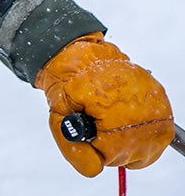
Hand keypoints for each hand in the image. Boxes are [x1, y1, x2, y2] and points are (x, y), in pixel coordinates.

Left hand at [35, 33, 173, 175]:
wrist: (84, 53)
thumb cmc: (69, 81)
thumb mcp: (58, 113)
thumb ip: (73, 148)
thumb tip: (95, 169)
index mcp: (113, 108)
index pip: (110, 154)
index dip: (94, 144)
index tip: (87, 122)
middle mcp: (141, 110)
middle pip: (127, 154)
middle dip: (108, 141)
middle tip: (96, 114)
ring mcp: (155, 108)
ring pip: (140, 148)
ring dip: (124, 138)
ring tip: (110, 112)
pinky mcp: (163, 106)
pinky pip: (153, 138)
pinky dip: (138, 132)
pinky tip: (123, 115)